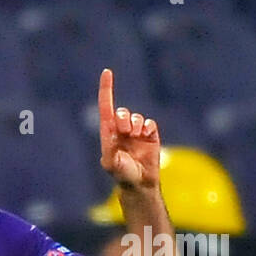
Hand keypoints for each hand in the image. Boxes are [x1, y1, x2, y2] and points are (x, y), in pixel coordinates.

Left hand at [98, 68, 159, 189]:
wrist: (141, 183)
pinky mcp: (150, 135)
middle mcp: (121, 130)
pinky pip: (150, 122)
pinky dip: (148, 127)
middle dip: (123, 119)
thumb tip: (112, 135)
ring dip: (136, 125)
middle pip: (122, 112)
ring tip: (136, 138)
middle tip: (125, 133)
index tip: (107, 72)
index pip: (106, 107)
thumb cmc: (122, 175)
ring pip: (136, 117)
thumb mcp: (112, 164)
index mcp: (108, 134)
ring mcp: (136, 132)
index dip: (106, 90)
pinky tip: (146, 137)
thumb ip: (110, 150)